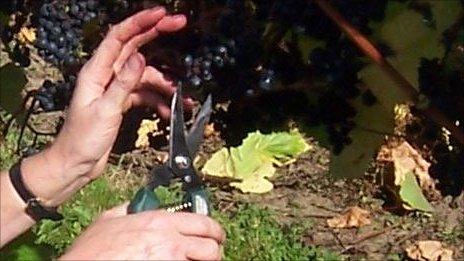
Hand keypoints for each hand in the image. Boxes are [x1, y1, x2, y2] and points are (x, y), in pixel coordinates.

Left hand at [22, 7, 192, 205]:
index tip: (162, 14)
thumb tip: (140, 56)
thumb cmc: (84, 138)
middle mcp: (107, 75)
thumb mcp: (105, 110)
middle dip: (157, 35)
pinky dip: (158, 102)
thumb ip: (124, 83)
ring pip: (145, 77)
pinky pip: (145, 95)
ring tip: (183, 98)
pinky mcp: (122, 103)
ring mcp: (116, 89)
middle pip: (134, 47)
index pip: (119, 37)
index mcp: (96, 71)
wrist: (77, 164)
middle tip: (180, 23)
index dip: (140, 22)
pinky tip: (169, 113)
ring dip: (165, 85)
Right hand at [60, 204, 224, 259]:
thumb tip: (139, 205)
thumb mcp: (109, 219)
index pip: (205, 223)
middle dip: (212, 252)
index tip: (216, 236)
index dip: (215, 231)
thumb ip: (130, 209)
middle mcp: (170, 242)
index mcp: (160, 223)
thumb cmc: (91, 252)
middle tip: (207, 255)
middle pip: (211, 248)